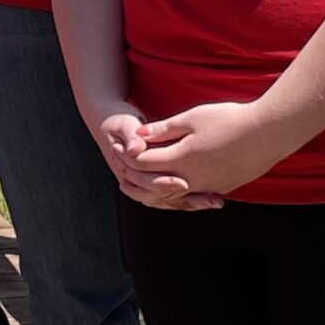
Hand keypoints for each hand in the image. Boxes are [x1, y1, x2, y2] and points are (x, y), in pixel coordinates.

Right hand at [79, 96, 202, 208]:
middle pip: (158, 196)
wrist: (110, 125)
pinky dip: (189, 200)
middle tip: (209, 199)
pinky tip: (210, 198)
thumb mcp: (123, 123)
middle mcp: (133, 179)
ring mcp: (143, 183)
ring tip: (214, 202)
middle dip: (185, 200)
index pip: (143, 180)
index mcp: (124, 165)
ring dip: (190, 203)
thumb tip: (135, 148)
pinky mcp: (154, 182)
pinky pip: (171, 198)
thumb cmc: (119, 121)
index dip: (162, 183)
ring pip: (167, 201)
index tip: (184, 183)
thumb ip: (131, 135)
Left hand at [119, 98, 285, 206]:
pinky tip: (173, 187)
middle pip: (154, 184)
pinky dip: (178, 194)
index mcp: (183, 158)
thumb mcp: (192, 118)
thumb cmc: (230, 119)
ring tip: (140, 183)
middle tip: (120, 169)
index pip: (144, 162)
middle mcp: (194, 178)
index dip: (127, 155)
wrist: (270, 132)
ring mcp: (210, 186)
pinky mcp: (223, 188)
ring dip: (154, 189)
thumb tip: (138, 134)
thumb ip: (164, 129)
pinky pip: (194, 196)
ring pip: (173, 195)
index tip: (117, 147)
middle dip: (135, 176)